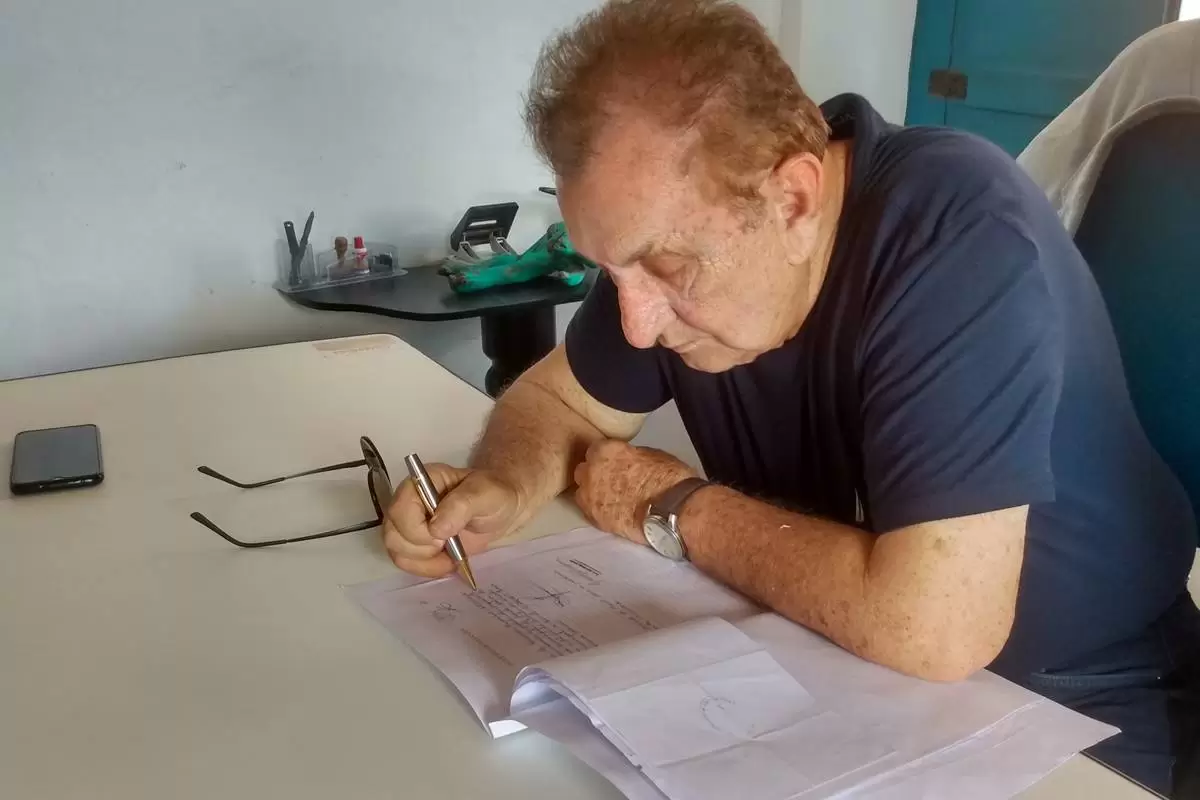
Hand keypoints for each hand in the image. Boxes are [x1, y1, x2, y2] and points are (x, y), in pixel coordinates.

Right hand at [382, 465, 523, 577]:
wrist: (503, 510)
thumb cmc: (494, 496)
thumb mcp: (485, 494)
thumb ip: (461, 505)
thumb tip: (435, 528)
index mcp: (422, 482)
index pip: (399, 510)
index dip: (416, 530)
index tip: (443, 536)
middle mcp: (409, 501)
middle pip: (392, 534)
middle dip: (421, 548)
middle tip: (448, 544)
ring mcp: (408, 523)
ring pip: (396, 551)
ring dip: (424, 561)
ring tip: (450, 554)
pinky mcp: (414, 543)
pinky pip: (406, 562)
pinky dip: (426, 568)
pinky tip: (446, 562)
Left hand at [573, 440, 696, 542]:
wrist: (671, 511)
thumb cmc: (668, 479)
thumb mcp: (651, 454)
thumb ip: (629, 455)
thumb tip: (627, 460)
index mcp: (605, 450)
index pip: (596, 449)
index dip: (606, 457)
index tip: (614, 462)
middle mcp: (591, 471)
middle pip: (584, 470)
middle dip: (595, 473)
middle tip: (611, 480)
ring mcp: (590, 496)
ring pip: (582, 491)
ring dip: (593, 493)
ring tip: (611, 498)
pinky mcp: (594, 518)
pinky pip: (589, 511)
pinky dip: (598, 510)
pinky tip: (612, 512)